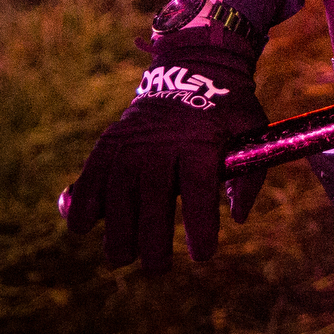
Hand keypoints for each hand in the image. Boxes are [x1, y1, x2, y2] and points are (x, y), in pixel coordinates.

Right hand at [63, 29, 266, 269]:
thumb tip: (238, 216)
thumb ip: (249, 175)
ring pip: (118, 193)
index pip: (198, 189)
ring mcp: (132, 141)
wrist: (193, 65)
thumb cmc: (227, 107)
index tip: (201, 255)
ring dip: (116, 231)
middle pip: (154, 199)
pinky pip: (91, 175)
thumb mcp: (251, 129)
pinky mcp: (110, 141)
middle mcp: (161, 142)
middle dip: (153, 241)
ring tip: (121, 258)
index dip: (198, 225)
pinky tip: (82, 226)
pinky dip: (82, 200)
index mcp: (199, 140)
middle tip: (158, 268)